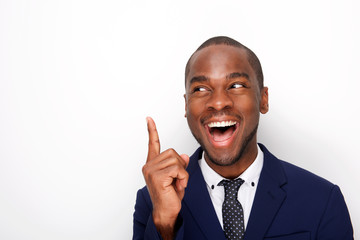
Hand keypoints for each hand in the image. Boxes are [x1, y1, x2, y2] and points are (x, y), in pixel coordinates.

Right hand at [142, 117, 188, 237]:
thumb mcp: (178, 177)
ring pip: (177, 160)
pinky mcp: (157, 176)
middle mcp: (149, 165)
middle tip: (177, 180)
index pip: (152, 144)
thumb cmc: (170, 196)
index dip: (152, 130)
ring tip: (177, 184)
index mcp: (152, 164)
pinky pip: (178, 169)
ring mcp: (151, 170)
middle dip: (180, 165)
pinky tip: (177, 186)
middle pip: (172, 152)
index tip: (149, 119)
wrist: (166, 212)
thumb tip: (184, 156)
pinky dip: (183, 178)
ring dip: (182, 173)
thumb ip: (179, 165)